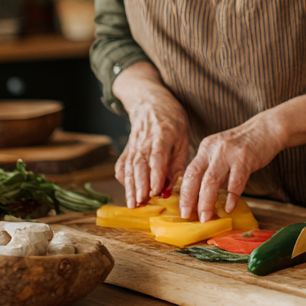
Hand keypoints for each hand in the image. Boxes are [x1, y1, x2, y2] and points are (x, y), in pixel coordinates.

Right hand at [115, 90, 189, 208]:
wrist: (151, 102)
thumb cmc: (173, 121)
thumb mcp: (183, 138)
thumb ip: (177, 163)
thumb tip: (168, 188)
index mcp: (163, 133)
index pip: (157, 155)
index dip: (156, 174)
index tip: (156, 191)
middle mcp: (145, 139)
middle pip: (139, 163)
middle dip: (139, 185)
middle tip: (141, 203)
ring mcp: (133, 144)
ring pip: (128, 166)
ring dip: (129, 186)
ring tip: (133, 204)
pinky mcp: (126, 149)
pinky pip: (122, 165)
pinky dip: (124, 179)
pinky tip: (128, 190)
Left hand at [180, 114, 284, 221]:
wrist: (266, 129)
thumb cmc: (243, 145)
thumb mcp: (221, 151)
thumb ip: (211, 168)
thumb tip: (201, 196)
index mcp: (206, 148)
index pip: (189, 172)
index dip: (184, 193)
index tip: (183, 210)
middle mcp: (214, 149)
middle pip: (195, 176)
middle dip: (190, 199)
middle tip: (188, 216)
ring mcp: (229, 153)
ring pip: (211, 181)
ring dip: (207, 202)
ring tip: (206, 218)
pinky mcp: (245, 158)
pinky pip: (235, 182)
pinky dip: (231, 197)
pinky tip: (229, 207)